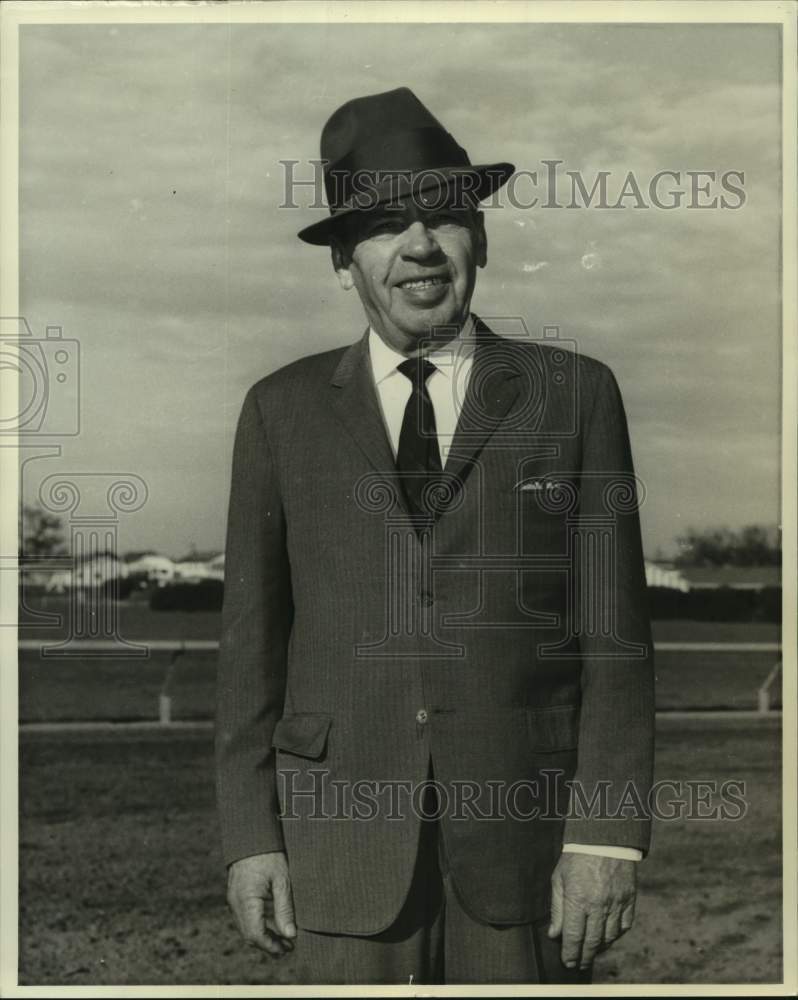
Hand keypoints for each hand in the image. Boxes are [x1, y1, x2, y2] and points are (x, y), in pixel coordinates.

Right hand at [227, 851, 296, 956]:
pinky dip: (258, 925)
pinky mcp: (236, 894)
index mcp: (246, 900)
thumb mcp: (282, 880)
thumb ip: (285, 909)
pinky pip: (245, 917)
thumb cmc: (269, 854)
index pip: (256, 934)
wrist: (252, 833)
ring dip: (264, 936)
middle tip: (288, 948)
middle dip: (268, 944)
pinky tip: (273, 924)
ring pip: (246, 927)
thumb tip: (290, 935)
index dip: (272, 946)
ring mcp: (233, 899)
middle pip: (249, 935)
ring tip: (284, 940)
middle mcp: (235, 903)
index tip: (288, 949)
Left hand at [547, 853, 635, 969]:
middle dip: (584, 957)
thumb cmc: (576, 858)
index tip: (567, 963)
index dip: (570, 954)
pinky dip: (616, 936)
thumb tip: (554, 935)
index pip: (574, 937)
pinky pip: (625, 926)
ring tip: (592, 952)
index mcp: (578, 900)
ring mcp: (616, 903)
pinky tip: (608, 937)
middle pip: (592, 942)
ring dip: (600, 949)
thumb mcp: (559, 879)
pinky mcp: (629, 899)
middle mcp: (598, 905)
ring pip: (609, 937)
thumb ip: (557, 909)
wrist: (604, 838)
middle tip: (579, 965)